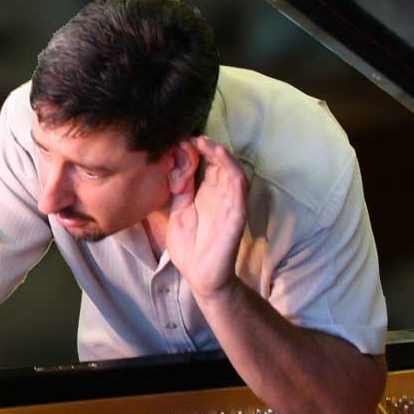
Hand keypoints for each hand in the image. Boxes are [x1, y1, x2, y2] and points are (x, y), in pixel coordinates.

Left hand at [163, 137, 247, 300]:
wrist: (199, 277)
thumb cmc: (190, 247)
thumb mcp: (177, 211)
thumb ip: (180, 188)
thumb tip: (174, 162)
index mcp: (206, 194)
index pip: (205, 165)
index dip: (196, 150)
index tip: (180, 140)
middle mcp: (220, 195)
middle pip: (219, 164)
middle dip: (207, 148)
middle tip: (192, 136)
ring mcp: (230, 203)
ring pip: (231, 171)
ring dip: (221, 154)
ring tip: (207, 142)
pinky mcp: (237, 214)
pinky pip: (239, 188)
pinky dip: (232, 170)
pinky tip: (222, 158)